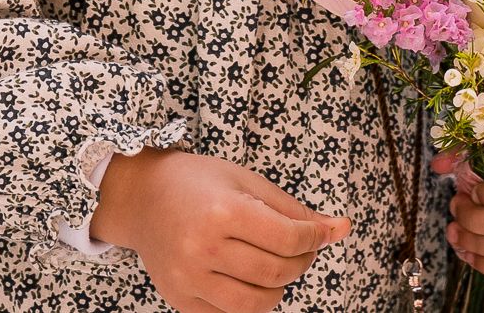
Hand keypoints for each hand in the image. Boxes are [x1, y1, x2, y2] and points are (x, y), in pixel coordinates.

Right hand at [91, 149, 347, 312]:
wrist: (142, 199)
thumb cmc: (199, 183)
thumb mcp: (248, 182)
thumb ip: (293, 210)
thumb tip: (341, 229)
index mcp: (223, 212)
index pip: (289, 238)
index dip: (315, 237)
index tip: (322, 232)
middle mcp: (203, 249)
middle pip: (276, 273)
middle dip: (302, 262)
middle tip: (302, 249)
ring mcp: (189, 278)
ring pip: (256, 303)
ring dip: (279, 287)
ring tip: (278, 266)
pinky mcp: (180, 299)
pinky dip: (250, 301)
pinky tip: (249, 277)